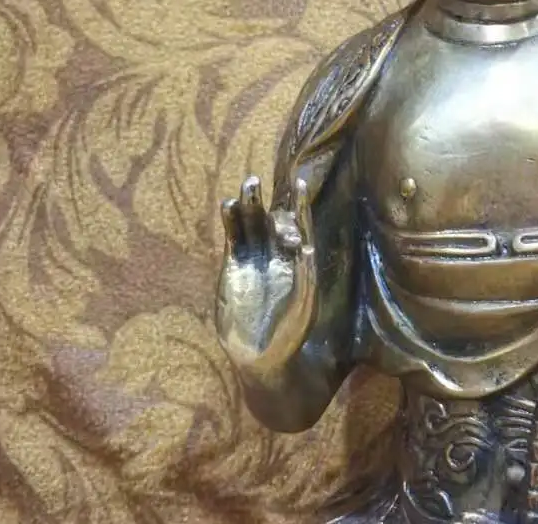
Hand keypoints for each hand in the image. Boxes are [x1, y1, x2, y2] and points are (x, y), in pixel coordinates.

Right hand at [215, 173, 316, 375]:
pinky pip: (235, 239)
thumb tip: (309, 249)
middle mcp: (277, 253)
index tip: (300, 183)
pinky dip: (231, 222)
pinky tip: (228, 206)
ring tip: (247, 184)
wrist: (261, 355)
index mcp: (299, 259)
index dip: (299, 204)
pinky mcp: (235, 266)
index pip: (301, 225)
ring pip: (252, 223)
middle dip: (268, 201)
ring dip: (250, 204)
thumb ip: (305, 280)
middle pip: (273, 219)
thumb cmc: (290, 333)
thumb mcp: (303, 308)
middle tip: (257, 182)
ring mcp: (255, 258)